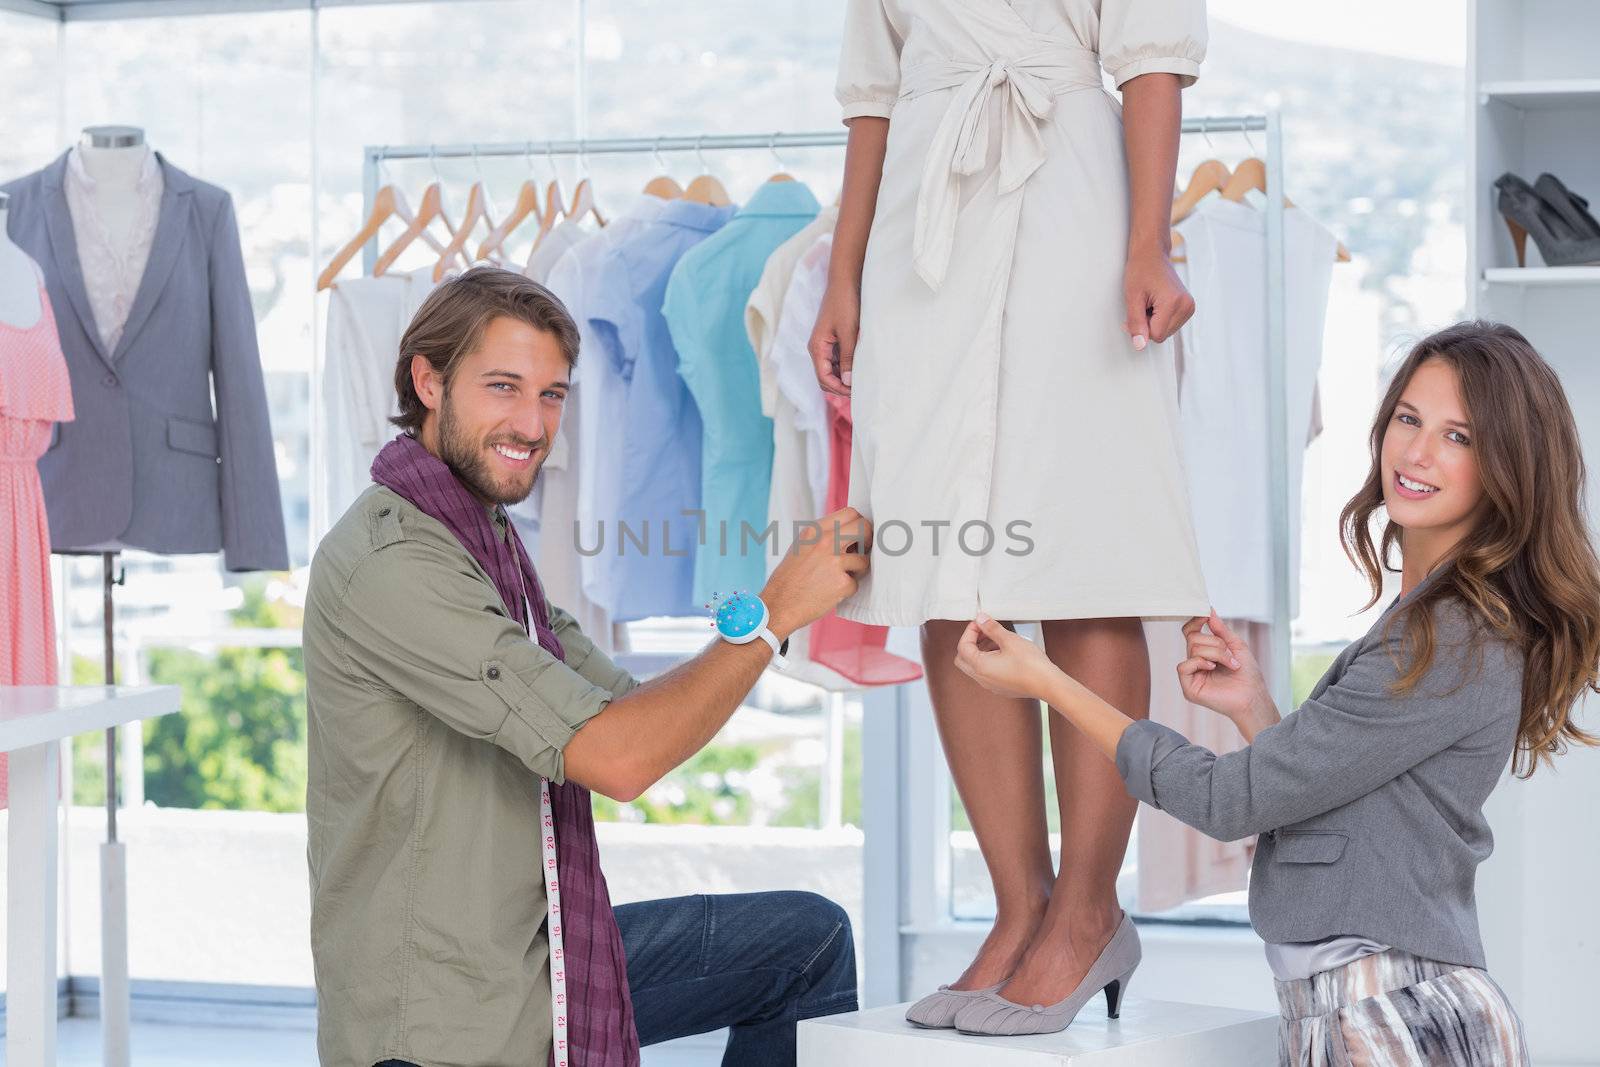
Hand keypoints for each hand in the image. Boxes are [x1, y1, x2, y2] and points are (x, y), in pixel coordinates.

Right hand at [761, 507, 871, 637]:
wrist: (778, 605)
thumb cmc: (788, 578)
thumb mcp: (800, 547)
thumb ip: (823, 537)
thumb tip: (851, 533)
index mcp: (814, 530)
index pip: (850, 513)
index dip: (860, 524)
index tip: (860, 534)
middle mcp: (825, 542)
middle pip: (863, 528)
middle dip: (869, 540)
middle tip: (864, 551)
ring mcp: (834, 562)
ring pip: (863, 560)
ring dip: (857, 571)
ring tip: (838, 579)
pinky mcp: (841, 583)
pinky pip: (855, 584)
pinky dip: (846, 590)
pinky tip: (830, 593)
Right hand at [808, 283, 858, 396]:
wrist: (845, 281)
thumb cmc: (845, 303)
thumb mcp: (848, 332)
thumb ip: (847, 357)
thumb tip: (847, 381)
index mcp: (816, 347)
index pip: (823, 378)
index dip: (838, 388)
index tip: (856, 391)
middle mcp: (818, 348)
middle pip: (825, 377)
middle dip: (840, 386)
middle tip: (861, 389)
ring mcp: (825, 345)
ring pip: (832, 370)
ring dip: (844, 377)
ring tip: (863, 379)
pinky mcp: (833, 340)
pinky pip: (838, 360)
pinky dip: (847, 366)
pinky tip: (860, 366)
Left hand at [953, 614, 1059, 700]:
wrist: (1048, 684)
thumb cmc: (1031, 665)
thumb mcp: (1010, 640)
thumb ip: (992, 628)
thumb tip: (981, 619)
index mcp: (980, 667)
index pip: (963, 646)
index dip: (969, 631)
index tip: (980, 623)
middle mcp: (982, 678)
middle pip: (963, 659)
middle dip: (970, 642)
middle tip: (983, 631)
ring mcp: (990, 685)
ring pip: (974, 666)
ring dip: (980, 651)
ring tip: (996, 639)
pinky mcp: (1000, 687)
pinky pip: (986, 672)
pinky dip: (988, 660)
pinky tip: (1004, 652)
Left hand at [1122, 247, 1194, 349]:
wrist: (1152, 254)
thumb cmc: (1141, 269)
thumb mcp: (1132, 298)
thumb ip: (1136, 324)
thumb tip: (1140, 345)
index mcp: (1174, 303)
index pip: (1156, 335)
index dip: (1141, 327)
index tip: (1138, 309)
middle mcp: (1187, 306)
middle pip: (1162, 335)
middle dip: (1148, 325)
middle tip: (1144, 304)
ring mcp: (1190, 307)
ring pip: (1166, 332)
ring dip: (1154, 322)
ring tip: (1151, 302)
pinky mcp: (1189, 307)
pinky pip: (1171, 325)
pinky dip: (1161, 318)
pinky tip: (1158, 304)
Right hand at [1176, 611, 1271, 725]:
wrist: (1253, 695)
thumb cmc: (1247, 674)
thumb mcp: (1236, 645)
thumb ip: (1221, 629)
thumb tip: (1209, 611)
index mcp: (1205, 652)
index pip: (1190, 632)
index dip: (1195, 622)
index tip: (1205, 616)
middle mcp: (1196, 662)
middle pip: (1193, 638)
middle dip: (1216, 643)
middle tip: (1231, 655)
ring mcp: (1192, 675)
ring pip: (1193, 649)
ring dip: (1216, 654)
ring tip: (1231, 664)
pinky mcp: (1188, 687)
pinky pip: (1184, 666)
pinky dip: (1200, 663)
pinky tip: (1213, 668)